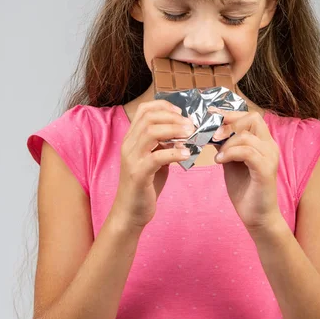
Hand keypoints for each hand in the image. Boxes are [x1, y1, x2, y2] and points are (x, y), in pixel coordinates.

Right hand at [112, 100, 194, 228]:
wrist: (130, 212)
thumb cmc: (145, 185)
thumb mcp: (155, 159)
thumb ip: (164, 145)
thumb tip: (185, 133)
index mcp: (131, 139)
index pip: (144, 110)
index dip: (164, 106)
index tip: (181, 112)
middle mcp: (128, 145)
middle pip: (149, 118)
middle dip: (173, 117)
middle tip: (191, 124)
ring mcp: (132, 159)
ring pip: (151, 133)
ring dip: (174, 130)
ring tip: (191, 134)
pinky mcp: (138, 174)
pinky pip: (156, 157)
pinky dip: (174, 152)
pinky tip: (187, 154)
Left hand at [209, 107, 281, 232]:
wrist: (257, 217)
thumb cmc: (244, 189)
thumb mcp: (230, 161)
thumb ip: (225, 145)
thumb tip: (209, 129)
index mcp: (263, 142)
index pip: (250, 116)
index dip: (230, 115)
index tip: (210, 117)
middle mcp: (270, 146)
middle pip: (252, 119)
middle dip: (229, 124)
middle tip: (213, 135)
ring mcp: (270, 158)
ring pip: (247, 136)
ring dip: (227, 142)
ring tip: (217, 155)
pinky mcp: (266, 171)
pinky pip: (248, 152)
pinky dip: (231, 153)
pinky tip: (220, 161)